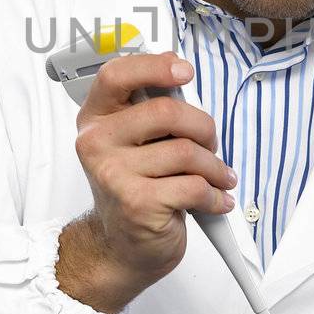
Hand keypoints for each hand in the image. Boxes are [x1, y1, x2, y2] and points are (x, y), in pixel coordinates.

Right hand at [55, 51, 236, 313]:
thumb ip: (150, 110)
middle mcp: (97, 142)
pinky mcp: (137, 203)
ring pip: (187, 152)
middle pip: (166, 112)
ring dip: (214, 167)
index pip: (117, 75)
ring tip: (217, 178)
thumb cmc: (135, 187)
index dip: (154, 66)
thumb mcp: (134, 143)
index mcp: (95, 118)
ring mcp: (114, 173)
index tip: (184, 71)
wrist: (120, 247)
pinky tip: (215, 200)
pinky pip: (194, 186)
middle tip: (210, 145)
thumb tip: (179, 75)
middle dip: (203, 128)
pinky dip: (215, 195)